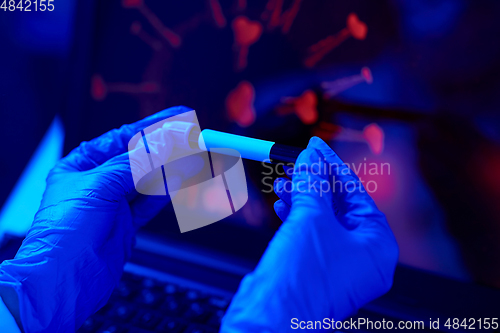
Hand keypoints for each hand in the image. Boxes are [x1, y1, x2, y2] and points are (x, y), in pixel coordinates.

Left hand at [0, 106, 197, 331]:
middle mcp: (98, 182)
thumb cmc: (64, 234)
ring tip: (193, 158)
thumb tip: (164, 143)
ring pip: (150, 179)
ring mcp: (114, 203)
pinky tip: (179, 180)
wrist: (65, 280)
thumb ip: (137, 164)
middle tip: (193, 139)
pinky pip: (151, 201)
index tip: (179, 117)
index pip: (124, 137)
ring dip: (172, 169)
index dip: (154, 126)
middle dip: (168, 148)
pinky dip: (166, 191)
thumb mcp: (101, 186)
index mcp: (82, 164)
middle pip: (141, 157)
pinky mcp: (126, 224)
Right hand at [221, 137, 398, 331]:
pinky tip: (281, 205)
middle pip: (339, 205)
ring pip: (321, 219)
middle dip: (314, 182)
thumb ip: (312, 184)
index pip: (357, 193)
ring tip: (282, 183)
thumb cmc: (302, 278)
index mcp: (377, 246)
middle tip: (297, 162)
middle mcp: (362, 257)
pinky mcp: (316, 270)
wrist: (271, 317)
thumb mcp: (310, 219)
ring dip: (300, 198)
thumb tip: (310, 159)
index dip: (333, 166)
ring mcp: (339, 266)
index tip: (316, 147)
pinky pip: (309, 235)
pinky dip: (295, 217)